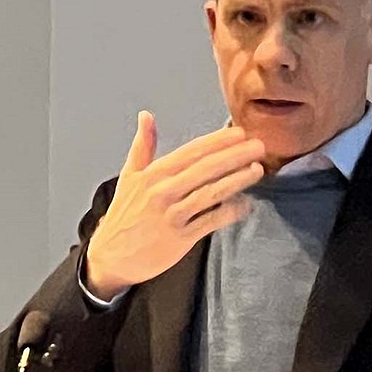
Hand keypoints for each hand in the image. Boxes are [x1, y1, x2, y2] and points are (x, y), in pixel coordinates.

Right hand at [84, 111, 265, 299]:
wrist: (111, 256)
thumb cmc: (124, 215)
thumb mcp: (129, 176)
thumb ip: (142, 146)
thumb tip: (146, 115)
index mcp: (153, 174)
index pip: (191, 152)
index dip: (217, 141)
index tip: (240, 133)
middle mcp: (163, 192)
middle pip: (205, 169)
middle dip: (234, 156)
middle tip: (259, 146)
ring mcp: (172, 215)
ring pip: (210, 193)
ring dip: (236, 180)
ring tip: (258, 169)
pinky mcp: (179, 238)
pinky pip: (210, 222)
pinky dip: (229, 212)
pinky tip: (246, 204)